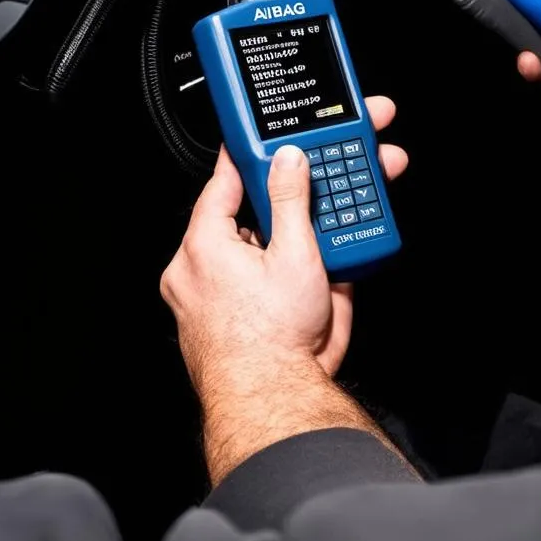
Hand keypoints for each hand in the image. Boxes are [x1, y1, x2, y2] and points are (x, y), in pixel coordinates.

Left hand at [160, 96, 408, 483]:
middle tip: (322, 185)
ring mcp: (223, 298)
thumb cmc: (268, 339)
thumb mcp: (292, 254)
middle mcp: (204, 270)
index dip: (249, 160)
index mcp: (203, 245)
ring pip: (266, 249)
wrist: (276, 399)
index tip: (263, 141)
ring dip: (302, 234)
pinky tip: (333, 261)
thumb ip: (292, 201)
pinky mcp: (245, 320)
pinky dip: (298, 268)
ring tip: (337, 225)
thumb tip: (289, 162)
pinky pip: (271, 281)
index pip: (224, 184)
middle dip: (293, 201)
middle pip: (253, 218)